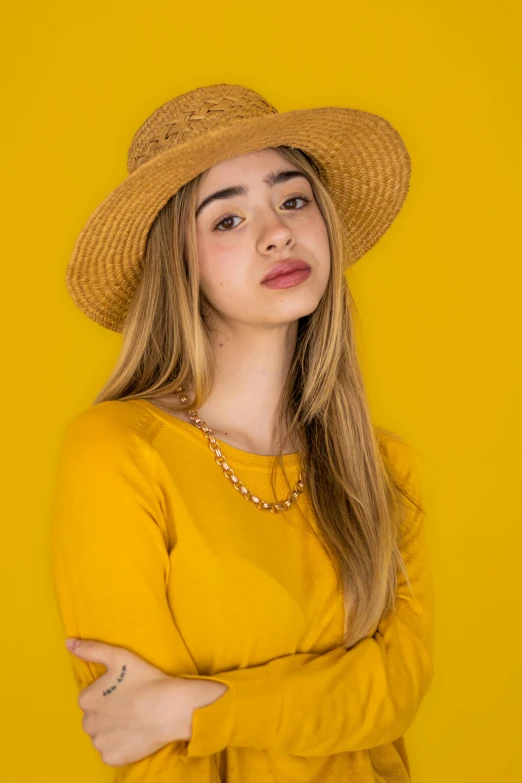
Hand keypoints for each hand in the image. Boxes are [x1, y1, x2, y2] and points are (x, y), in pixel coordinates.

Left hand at [65, 637, 197, 766]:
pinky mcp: (111, 758)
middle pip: (95, 717)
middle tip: (131, 704)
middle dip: (109, 712)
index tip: (125, 690)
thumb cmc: (144, 679)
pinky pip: (112, 751)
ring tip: (135, 719)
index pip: (92, 698)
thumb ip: (91, 649)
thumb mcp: (118, 656)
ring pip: (102, 735)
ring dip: (114, 729)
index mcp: (86, 699)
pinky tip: (135, 734)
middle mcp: (87, 723)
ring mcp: (99, 743)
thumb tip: (69, 642)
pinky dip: (121, 745)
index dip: (109, 694)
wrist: (169, 708)